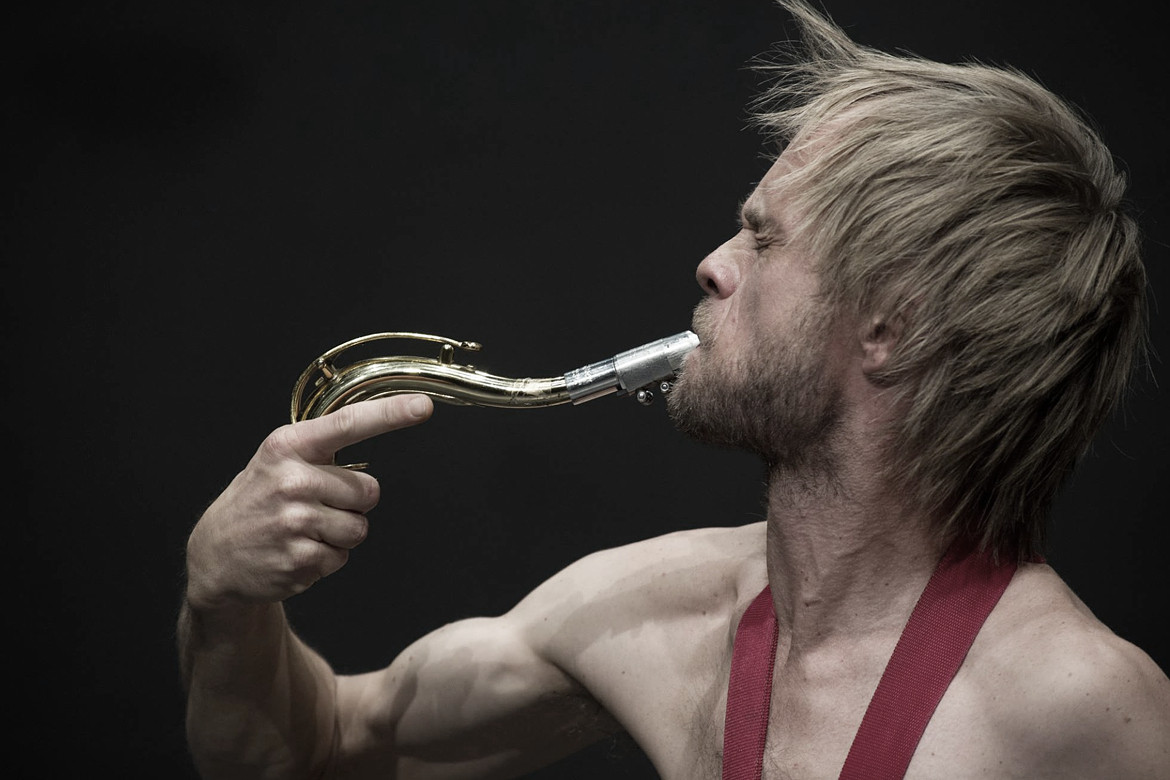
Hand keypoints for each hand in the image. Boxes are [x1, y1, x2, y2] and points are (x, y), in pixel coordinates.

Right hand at [184, 394, 433, 610]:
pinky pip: (342, 558)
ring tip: (304, 530)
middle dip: (352, 503)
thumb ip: (321, 448)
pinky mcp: (299, 559)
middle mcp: (292, 480)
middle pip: (368, 491)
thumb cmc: (258, 499)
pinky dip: (326, 558)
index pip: (348, 424)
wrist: (215, 553)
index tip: (422, 406)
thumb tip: (372, 433)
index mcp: (288, 447)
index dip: (389, 414)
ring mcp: (294, 522)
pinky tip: (296, 550)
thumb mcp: (277, 460)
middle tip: (316, 506)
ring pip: (359, 528)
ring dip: (340, 534)